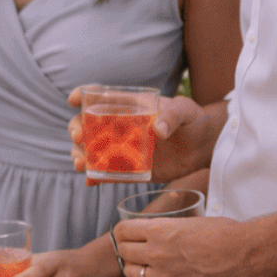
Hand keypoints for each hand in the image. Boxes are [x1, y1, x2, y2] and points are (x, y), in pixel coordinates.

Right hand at [66, 91, 216, 183]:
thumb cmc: (192, 120)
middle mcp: (119, 126)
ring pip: (91, 150)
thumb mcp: (185, 111)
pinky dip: (95, 177)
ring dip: (80, 156)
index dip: (83, 95)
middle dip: (76, 129)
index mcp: (128, 106)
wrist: (203, 146)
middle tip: (79, 137)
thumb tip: (158, 130)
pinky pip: (106, 173)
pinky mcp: (128, 168)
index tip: (74, 99)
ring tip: (80, 164)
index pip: (100, 98)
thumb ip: (172, 115)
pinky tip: (90, 181)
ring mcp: (121, 148)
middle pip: (87, 125)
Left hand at [111, 214, 252, 276]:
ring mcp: (165, 276)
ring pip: (132, 274)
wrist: (247, 255)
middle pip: (124, 252)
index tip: (125, 235)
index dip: (122, 232)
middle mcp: (157, 253)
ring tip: (142, 268)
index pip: (122, 230)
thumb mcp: (190, 221)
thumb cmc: (225, 234)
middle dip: (127, 250)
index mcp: (160, 230)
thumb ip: (168, 228)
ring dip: (134, 270)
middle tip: (133, 252)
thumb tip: (158, 232)